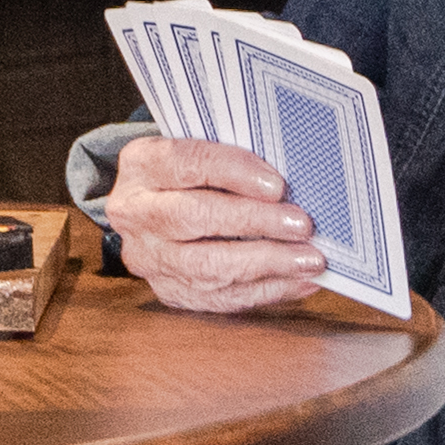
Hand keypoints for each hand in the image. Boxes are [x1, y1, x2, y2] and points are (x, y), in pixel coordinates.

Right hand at [105, 136, 330, 315]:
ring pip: (206, 266)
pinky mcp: (169, 290)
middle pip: (192, 217)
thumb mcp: (202, 147)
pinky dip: (265, 291)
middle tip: (301, 225)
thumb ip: (234, 157)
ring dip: (266, 264)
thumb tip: (295, 179)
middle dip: (254, 222)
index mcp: (141, 164)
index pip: (184, 163)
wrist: (156, 209)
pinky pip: (219, 298)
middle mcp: (135, 212)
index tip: (277, 185)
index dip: (232, 172)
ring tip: (309, 259)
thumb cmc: (194, 173)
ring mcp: (148, 257)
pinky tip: (299, 281)